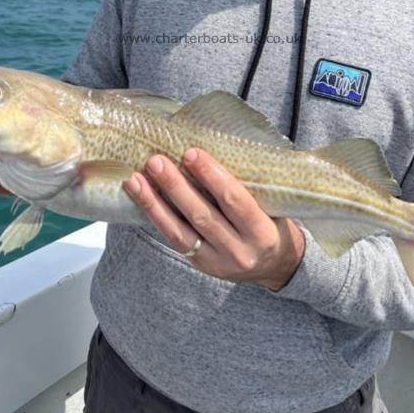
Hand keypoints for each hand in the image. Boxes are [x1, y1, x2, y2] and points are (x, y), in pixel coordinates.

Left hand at [123, 148, 304, 289]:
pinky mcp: (198, 264)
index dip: (211, 176)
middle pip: (202, 215)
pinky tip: (140, 196)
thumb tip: (210, 146)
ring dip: (156, 202)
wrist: (275, 266)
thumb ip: (246, 185)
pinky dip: (155, 216)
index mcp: (262, 233)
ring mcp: (216, 261)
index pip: (235, 200)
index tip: (191, 152)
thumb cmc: (272, 223)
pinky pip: (172, 239)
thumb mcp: (271, 206)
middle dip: (176, 186)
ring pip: (180, 231)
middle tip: (157, 161)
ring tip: (137, 178)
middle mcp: (239, 250)